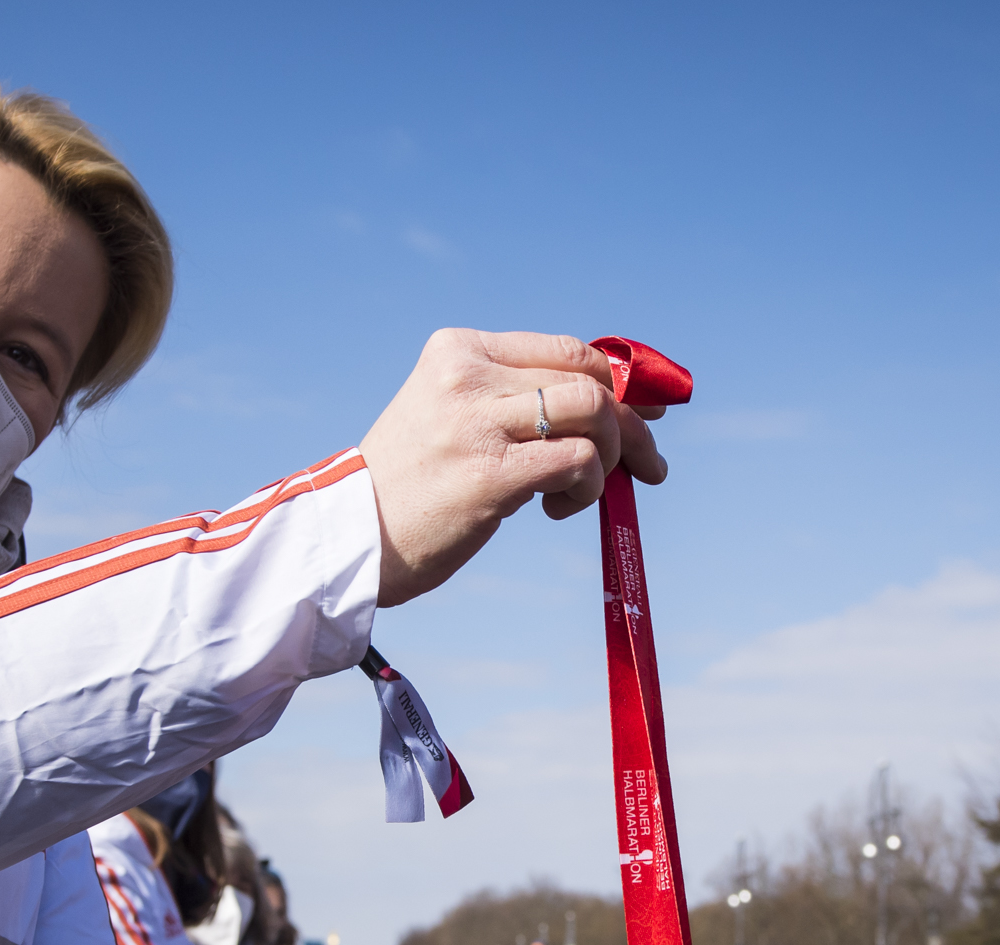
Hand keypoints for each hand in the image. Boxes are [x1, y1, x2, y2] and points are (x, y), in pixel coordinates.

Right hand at [358, 330, 668, 606]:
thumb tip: (616, 406)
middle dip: (630, 425)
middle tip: (645, 467)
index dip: (618, 382)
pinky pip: (578, 461)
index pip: (564, 350)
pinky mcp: (490, 472)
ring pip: (591, 411)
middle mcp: (466, 375)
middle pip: (587, 380)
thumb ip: (514, 399)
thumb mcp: (451, 416)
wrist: (353, 539)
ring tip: (582, 491)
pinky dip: (587, 488)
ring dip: (610, 456)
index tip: (645, 415)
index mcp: (457, 350)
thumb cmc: (411, 486)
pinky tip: (555, 509)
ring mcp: (476, 421)